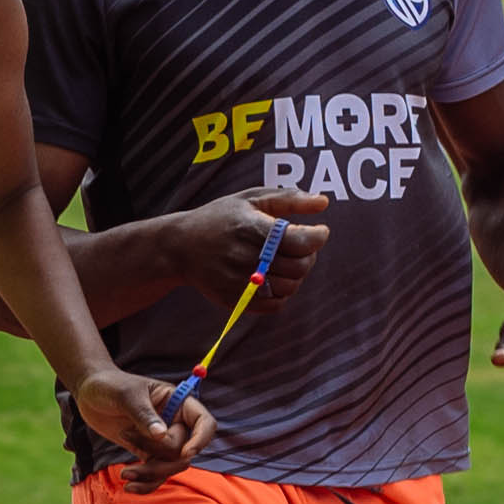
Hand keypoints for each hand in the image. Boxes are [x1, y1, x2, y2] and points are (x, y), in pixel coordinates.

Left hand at [75, 364, 210, 488]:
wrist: (88, 394)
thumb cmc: (109, 385)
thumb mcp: (125, 396)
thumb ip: (144, 415)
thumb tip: (161, 435)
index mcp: (177, 402)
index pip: (204, 422)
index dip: (201, 439)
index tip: (186, 453)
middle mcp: (174, 422)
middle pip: (184, 451)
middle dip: (160, 458)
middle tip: (128, 442)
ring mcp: (162, 439)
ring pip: (171, 466)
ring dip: (151, 475)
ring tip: (125, 474)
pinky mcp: (147, 452)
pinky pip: (156, 474)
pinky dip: (145, 484)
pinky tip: (128, 486)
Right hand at [174, 190, 332, 296]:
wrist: (180, 246)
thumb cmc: (220, 218)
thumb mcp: (251, 199)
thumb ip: (289, 199)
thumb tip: (323, 203)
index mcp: (253, 228)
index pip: (301, 242)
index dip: (318, 237)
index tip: (320, 231)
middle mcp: (247, 258)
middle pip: (300, 267)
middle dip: (308, 256)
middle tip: (301, 246)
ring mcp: (240, 283)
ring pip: (290, 287)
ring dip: (296, 275)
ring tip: (285, 261)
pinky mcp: (236, 301)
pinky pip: (275, 305)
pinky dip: (281, 293)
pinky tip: (273, 276)